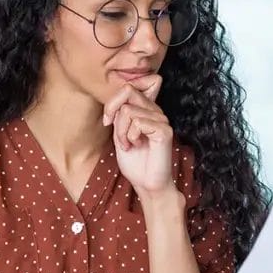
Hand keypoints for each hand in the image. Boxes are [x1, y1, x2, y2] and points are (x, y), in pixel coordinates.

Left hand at [103, 75, 174, 195]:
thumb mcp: (119, 133)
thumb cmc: (134, 162)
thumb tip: (117, 101)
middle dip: (114, 113)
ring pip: (128, 110)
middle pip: (128, 92)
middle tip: (115, 133)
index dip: (112, 101)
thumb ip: (119, 115)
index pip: (128, 88)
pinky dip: (130, 136)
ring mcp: (162, 120)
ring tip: (128, 144)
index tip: (107, 120)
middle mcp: (156, 111)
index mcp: (146, 110)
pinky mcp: (164, 131)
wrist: (146, 184)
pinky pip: (138, 122)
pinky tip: (136, 146)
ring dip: (121, 131)